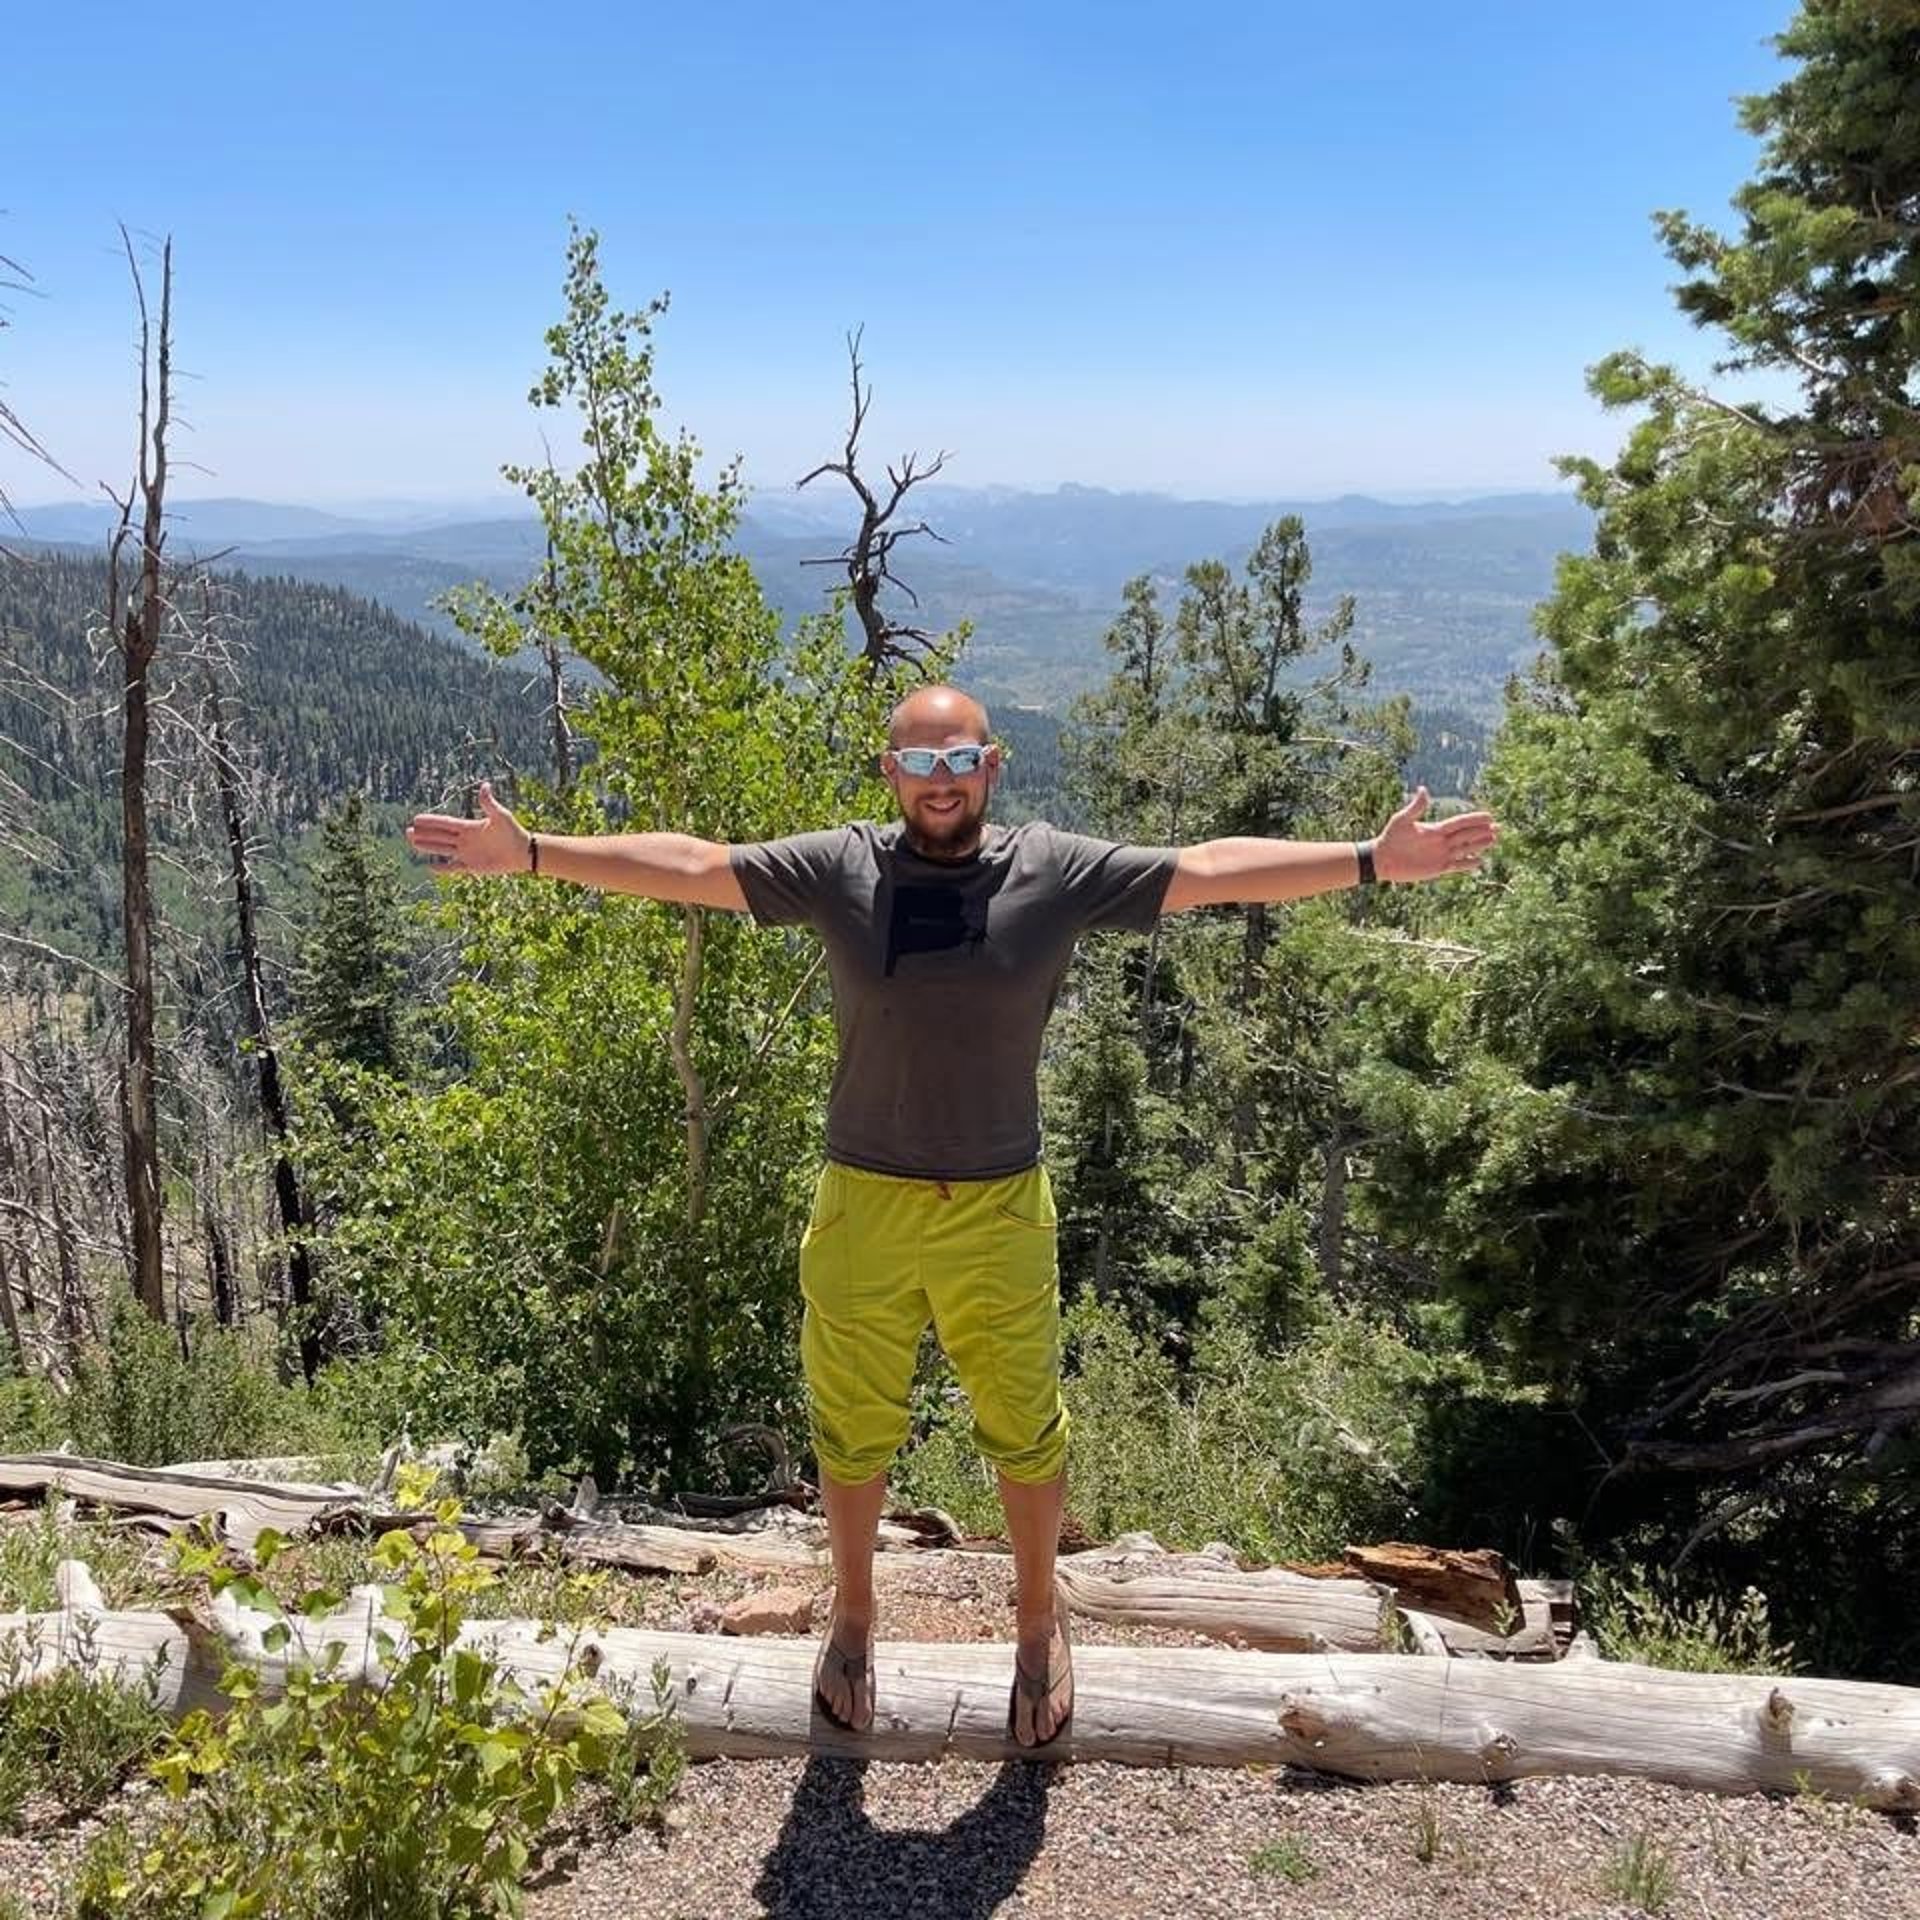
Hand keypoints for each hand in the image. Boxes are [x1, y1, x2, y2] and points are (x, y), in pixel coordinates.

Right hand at [405, 779, 530, 875]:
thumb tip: (485, 785)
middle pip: (440, 836)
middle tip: (407, 831)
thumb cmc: (513, 831)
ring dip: (428, 847)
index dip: (431, 822)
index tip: (416, 819)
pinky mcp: (472, 866)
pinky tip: (430, 867)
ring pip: (442, 850)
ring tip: (412, 843)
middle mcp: (465, 840)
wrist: (523, 851)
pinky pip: (454, 868)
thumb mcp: (500, 816)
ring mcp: (467, 853)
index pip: (445, 823)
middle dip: (424, 834)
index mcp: (469, 827)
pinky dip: (442, 869)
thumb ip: (489, 803)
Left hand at [1373, 786, 1498, 883]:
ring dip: (1479, 845)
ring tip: (1494, 840)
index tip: (1489, 816)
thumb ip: (1415, 807)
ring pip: (1465, 849)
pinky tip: (1480, 862)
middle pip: (1467, 835)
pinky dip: (1468, 864)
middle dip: (1482, 831)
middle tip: (1499, 828)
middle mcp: (1441, 841)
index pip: (1459, 823)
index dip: (1474, 819)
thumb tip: (1424, 789)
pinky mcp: (1438, 868)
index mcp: (1435, 829)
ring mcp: (1441, 855)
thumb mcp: (1402, 820)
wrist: (1382, 859)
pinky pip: (1457, 866)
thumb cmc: (1390, 838)